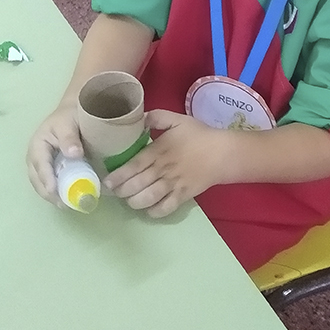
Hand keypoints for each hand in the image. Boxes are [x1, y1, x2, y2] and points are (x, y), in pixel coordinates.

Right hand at [26, 105, 83, 206]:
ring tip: (66, 205)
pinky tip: (66, 199)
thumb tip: (74, 154)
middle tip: (63, 204)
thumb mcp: (69, 123)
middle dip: (48, 193)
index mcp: (38, 144)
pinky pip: (48, 183)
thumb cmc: (69, 117)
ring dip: (51, 196)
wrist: (71, 114)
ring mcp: (40, 164)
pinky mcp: (48, 170)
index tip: (53, 190)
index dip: (46, 178)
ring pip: (41, 184)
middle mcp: (35, 156)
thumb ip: (70, 137)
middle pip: (37, 178)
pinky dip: (55, 192)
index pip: (40, 164)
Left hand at [103, 110, 228, 218]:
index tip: (107, 181)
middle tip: (114, 192)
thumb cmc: (198, 135)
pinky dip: (154, 212)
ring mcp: (173, 185)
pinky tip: (148, 209)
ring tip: (128, 200)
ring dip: (134, 202)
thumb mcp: (177, 119)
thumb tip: (139, 119)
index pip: (133, 165)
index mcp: (159, 151)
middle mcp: (163, 170)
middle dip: (122, 191)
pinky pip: (165, 208)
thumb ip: (156, 117)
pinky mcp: (183, 196)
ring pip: (148, 199)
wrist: (222, 152)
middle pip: (137, 185)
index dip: (118, 175)